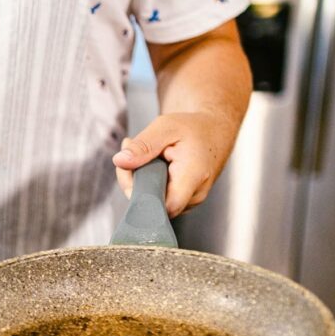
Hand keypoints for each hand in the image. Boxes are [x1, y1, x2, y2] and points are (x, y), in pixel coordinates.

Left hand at [111, 112, 232, 217]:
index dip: (140, 197)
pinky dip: (149, 183)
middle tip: (131, 152)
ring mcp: (190, 201)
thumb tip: (120, 161)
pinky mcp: (183, 202)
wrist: (214, 133)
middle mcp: (195, 195)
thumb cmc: (193, 129)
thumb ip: (143, 145)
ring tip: (145, 155)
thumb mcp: (166, 127)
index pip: (165, 207)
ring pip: (154, 202)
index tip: (130, 171)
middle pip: (153, 205)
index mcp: (194, 176)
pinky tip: (151, 165)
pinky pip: (159, 199)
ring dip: (140, 181)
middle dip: (134, 181)